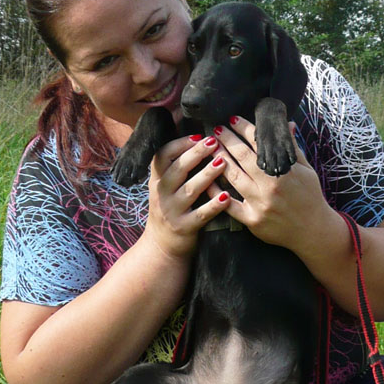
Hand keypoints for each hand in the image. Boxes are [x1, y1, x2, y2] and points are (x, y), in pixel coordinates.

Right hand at [144, 133, 231, 256]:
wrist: (161, 247)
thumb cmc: (170, 210)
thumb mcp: (165, 188)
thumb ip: (176, 167)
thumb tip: (196, 139)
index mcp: (157, 181)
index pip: (162, 156)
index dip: (179, 144)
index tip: (198, 136)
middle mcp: (161, 195)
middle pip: (177, 170)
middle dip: (195, 154)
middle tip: (213, 142)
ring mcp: (172, 212)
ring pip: (189, 190)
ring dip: (207, 175)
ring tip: (222, 162)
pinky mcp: (184, 228)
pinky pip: (201, 215)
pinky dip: (213, 205)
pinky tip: (226, 197)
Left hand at [205, 117, 332, 253]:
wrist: (314, 231)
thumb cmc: (311, 197)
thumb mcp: (306, 170)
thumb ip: (293, 148)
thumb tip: (286, 124)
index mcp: (283, 171)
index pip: (260, 144)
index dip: (245, 129)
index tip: (233, 119)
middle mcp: (270, 186)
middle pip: (243, 157)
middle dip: (227, 140)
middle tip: (216, 128)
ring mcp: (260, 203)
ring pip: (233, 177)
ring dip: (220, 159)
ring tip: (210, 148)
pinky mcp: (252, 220)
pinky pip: (229, 205)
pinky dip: (216, 193)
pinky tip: (208, 181)